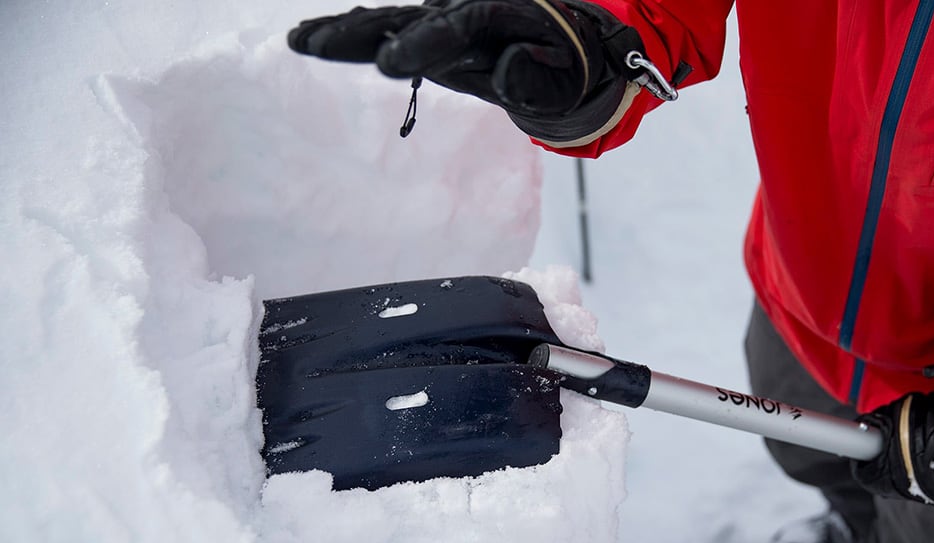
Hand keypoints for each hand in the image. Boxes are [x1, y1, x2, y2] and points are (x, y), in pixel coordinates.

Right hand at [288, 0, 633, 121]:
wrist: (576, 50)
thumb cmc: (574, 67)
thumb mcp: (569, 82)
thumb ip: (537, 80)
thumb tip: (504, 70)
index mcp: (498, 19)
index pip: (451, 29)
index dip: (418, 45)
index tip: (386, 63)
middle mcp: (464, 14)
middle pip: (406, 20)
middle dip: (359, 32)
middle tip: (314, 44)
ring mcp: (445, 24)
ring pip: (387, 22)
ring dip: (342, 32)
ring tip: (300, 40)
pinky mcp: (433, 37)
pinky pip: (388, 31)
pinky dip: (352, 35)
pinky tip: (313, 40)